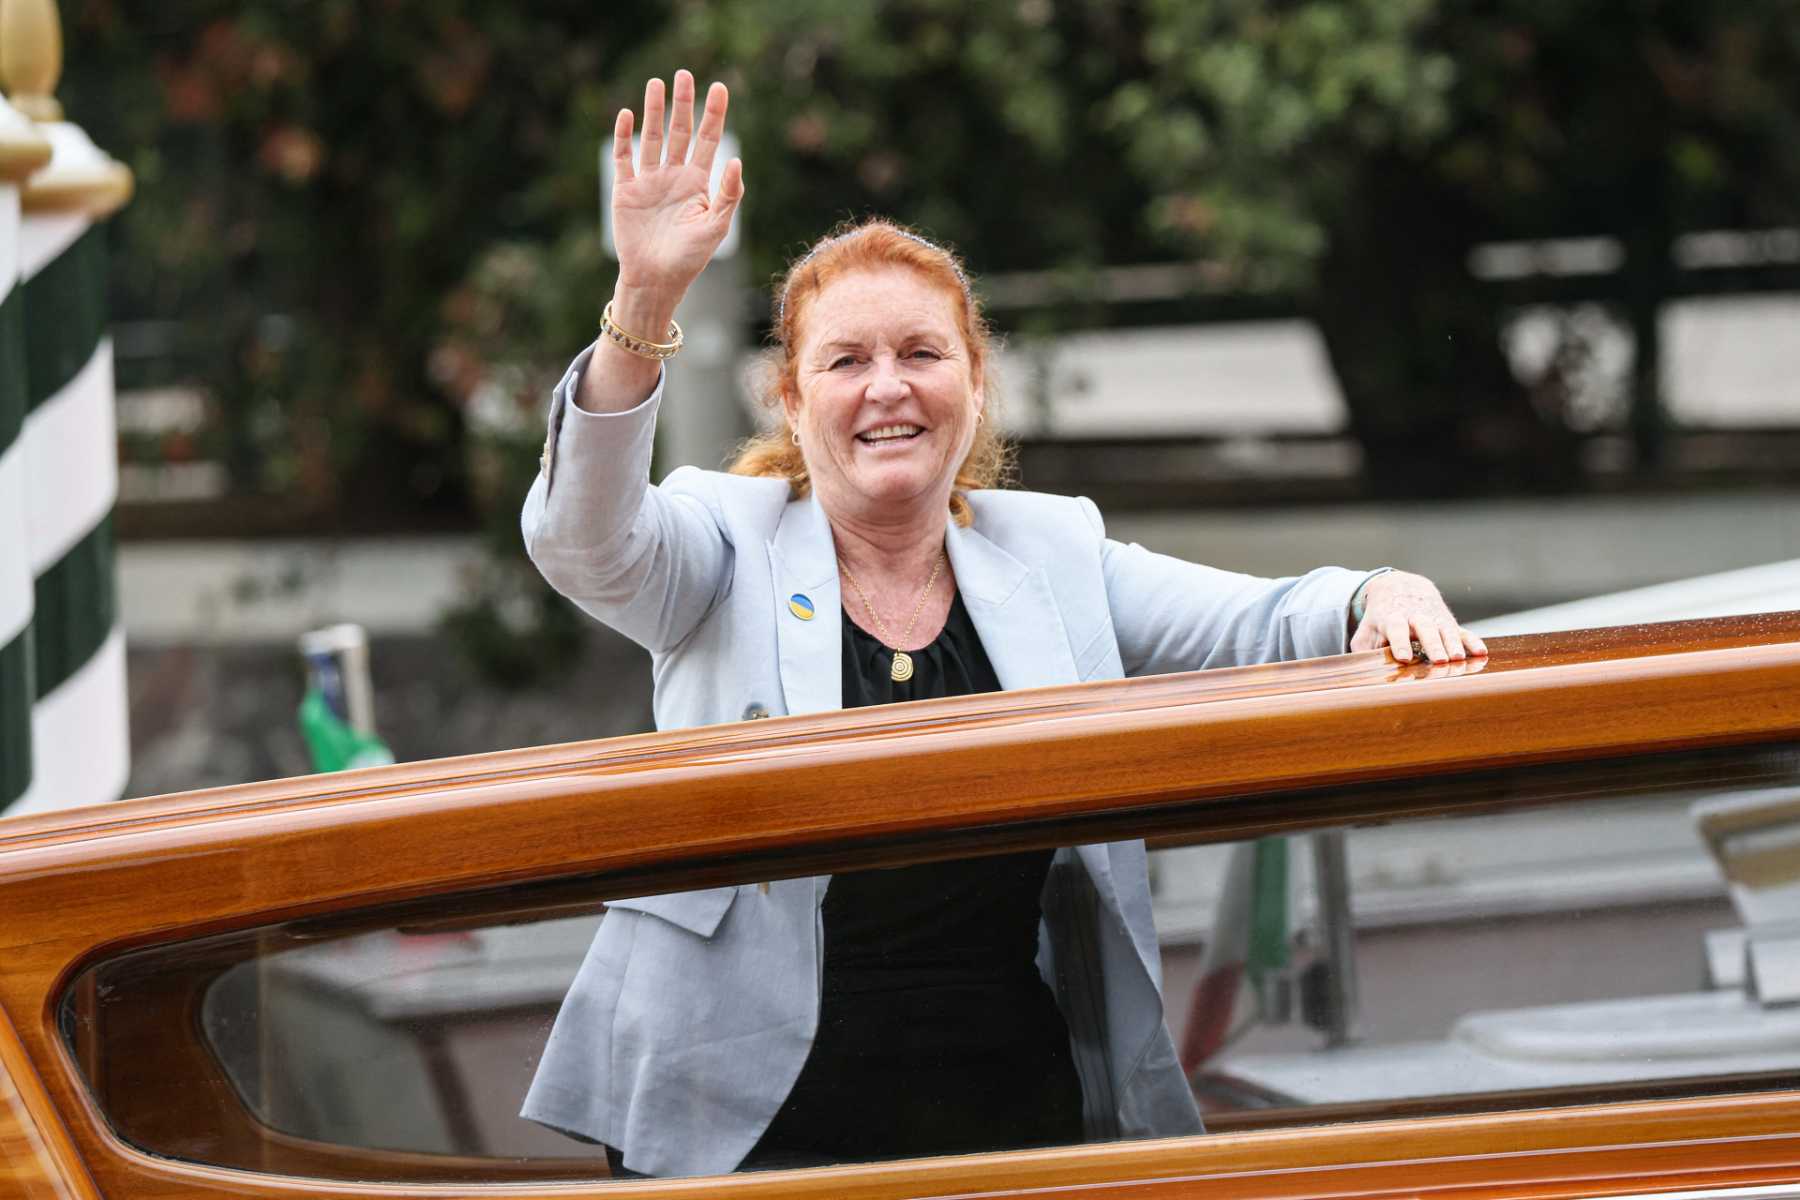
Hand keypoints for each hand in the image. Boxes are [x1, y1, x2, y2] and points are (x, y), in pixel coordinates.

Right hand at [610, 70, 744, 302]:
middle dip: (683, 103)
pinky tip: (628, 114)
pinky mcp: (625, 190)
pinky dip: (624, 136)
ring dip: (654, 111)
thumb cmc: (690, 258)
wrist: (655, 280)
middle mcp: (673, 176)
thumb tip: (736, 161)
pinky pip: (623, 158)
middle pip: (679, 131)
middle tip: (685, 74)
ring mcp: (648, 181)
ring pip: (651, 138)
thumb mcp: (716, 227)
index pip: (709, 140)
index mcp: (697, 183)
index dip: (714, 114)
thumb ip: (728, 195)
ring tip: (657, 83)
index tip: (720, 87)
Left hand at [1350, 571, 1487, 664]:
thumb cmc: (1381, 616)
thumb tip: (1364, 667)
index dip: (1400, 643)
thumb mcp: (1366, 628)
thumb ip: (1363, 647)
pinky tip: (1481, 653)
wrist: (1401, 587)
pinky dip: (1472, 641)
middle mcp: (1416, 616)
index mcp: (1393, 618)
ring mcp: (1435, 618)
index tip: (1404, 658)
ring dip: (1453, 644)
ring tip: (1458, 659)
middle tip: (1440, 660)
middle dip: (1433, 644)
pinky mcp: (1448, 622)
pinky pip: (1462, 631)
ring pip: (1446, 630)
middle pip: (1425, 629)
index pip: (1396, 629)